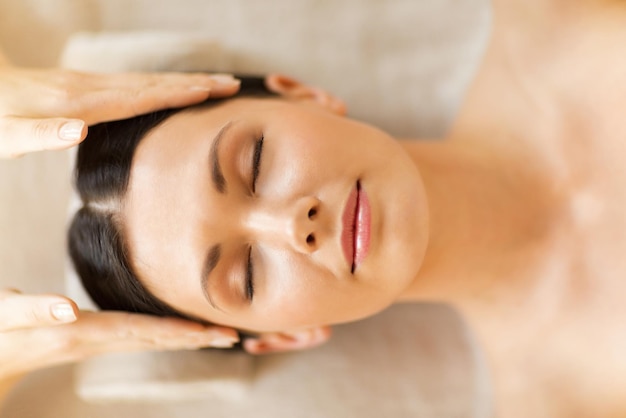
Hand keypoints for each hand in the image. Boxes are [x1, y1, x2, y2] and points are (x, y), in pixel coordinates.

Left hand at [0, 65, 239, 157]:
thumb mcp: (8, 136)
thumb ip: (42, 135)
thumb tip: (78, 132)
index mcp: (80, 103)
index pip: (139, 97)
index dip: (175, 94)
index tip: (210, 92)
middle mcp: (92, 88)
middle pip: (154, 83)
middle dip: (196, 83)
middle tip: (233, 84)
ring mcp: (92, 84)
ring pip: (150, 80)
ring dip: (187, 81)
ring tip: (219, 83)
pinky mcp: (91, 86)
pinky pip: (139, 84)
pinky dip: (166, 85)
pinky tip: (179, 89)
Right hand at [0, 289, 238, 379]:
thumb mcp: (4, 317)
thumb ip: (34, 310)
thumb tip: (68, 309)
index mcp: (81, 332)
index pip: (141, 331)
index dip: (178, 330)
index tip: (213, 333)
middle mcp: (94, 339)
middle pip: (154, 338)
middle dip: (195, 337)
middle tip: (233, 335)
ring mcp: (93, 341)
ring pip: (148, 339)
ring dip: (184, 337)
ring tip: (217, 335)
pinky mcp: (88, 338)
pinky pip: (134, 336)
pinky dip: (162, 332)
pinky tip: (178, 330)